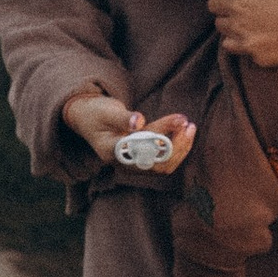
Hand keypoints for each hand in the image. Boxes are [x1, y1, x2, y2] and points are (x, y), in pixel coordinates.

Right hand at [59, 85, 194, 171]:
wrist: (87, 118)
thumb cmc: (96, 112)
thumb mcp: (107, 111)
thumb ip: (123, 118)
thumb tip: (139, 121)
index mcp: (113, 152)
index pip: (144, 153)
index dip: (164, 141)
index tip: (179, 122)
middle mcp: (124, 162)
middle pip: (157, 165)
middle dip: (177, 147)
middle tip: (189, 125)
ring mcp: (133, 162)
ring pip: (162, 164)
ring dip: (180, 147)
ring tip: (190, 125)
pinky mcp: (140, 158)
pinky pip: (162, 159)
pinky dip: (175, 146)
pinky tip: (183, 130)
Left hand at [206, 0, 277, 67]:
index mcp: (238, 4)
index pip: (212, 5)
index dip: (222, 1)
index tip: (233, 1)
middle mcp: (238, 27)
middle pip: (219, 24)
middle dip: (229, 18)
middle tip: (248, 14)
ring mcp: (248, 46)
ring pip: (227, 43)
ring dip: (236, 36)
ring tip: (254, 29)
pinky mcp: (260, 60)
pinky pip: (248, 55)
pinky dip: (255, 48)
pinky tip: (270, 40)